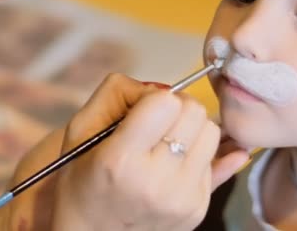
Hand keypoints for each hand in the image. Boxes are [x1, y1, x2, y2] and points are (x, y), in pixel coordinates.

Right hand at [51, 74, 248, 230]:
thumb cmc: (83, 179)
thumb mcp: (81, 129)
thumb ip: (119, 92)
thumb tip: (166, 86)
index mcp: (121, 160)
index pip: (166, 102)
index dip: (155, 99)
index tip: (144, 111)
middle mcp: (156, 182)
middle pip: (196, 113)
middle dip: (178, 109)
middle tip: (159, 123)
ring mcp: (182, 199)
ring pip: (212, 132)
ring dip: (192, 130)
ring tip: (167, 144)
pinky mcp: (198, 209)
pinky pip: (216, 159)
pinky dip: (196, 155)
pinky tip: (174, 164)